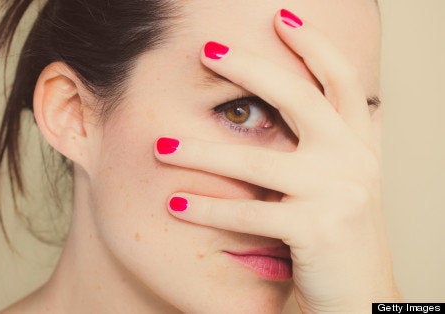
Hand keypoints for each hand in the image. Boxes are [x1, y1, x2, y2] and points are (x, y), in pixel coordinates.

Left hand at [155, 9, 398, 312]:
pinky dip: (206, 208)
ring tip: (160, 145)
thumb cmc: (334, 241)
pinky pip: (248, 212)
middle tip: (206, 49)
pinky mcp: (317, 228)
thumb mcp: (334, 184)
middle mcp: (354, 160)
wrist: (358, 301)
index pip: (340, 80)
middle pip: (300, 97)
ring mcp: (339, 192)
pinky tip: (174, 202)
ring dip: (201, 151)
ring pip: (257, 160)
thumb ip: (319, 146)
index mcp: (359, 145)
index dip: (313, 45)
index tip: (281, 17)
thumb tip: (283, 108)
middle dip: (251, 68)